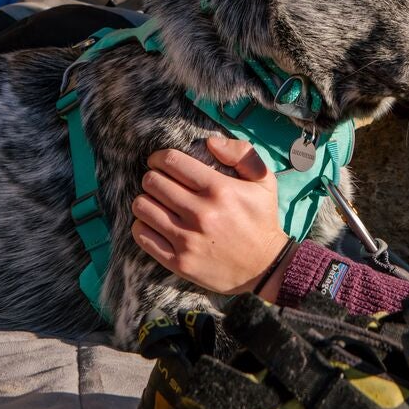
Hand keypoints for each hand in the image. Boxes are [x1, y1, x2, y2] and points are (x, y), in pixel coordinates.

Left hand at [132, 136, 292, 296]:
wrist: (266, 266)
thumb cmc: (261, 219)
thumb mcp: (264, 180)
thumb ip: (241, 152)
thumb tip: (210, 142)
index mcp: (219, 189)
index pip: (172, 162)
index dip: (159, 157)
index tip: (159, 162)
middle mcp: (201, 213)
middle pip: (153, 182)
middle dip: (152, 177)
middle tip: (159, 183)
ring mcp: (188, 239)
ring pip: (143, 207)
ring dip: (146, 200)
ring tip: (156, 203)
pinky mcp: (179, 262)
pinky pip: (142, 235)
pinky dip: (142, 226)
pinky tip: (154, 223)